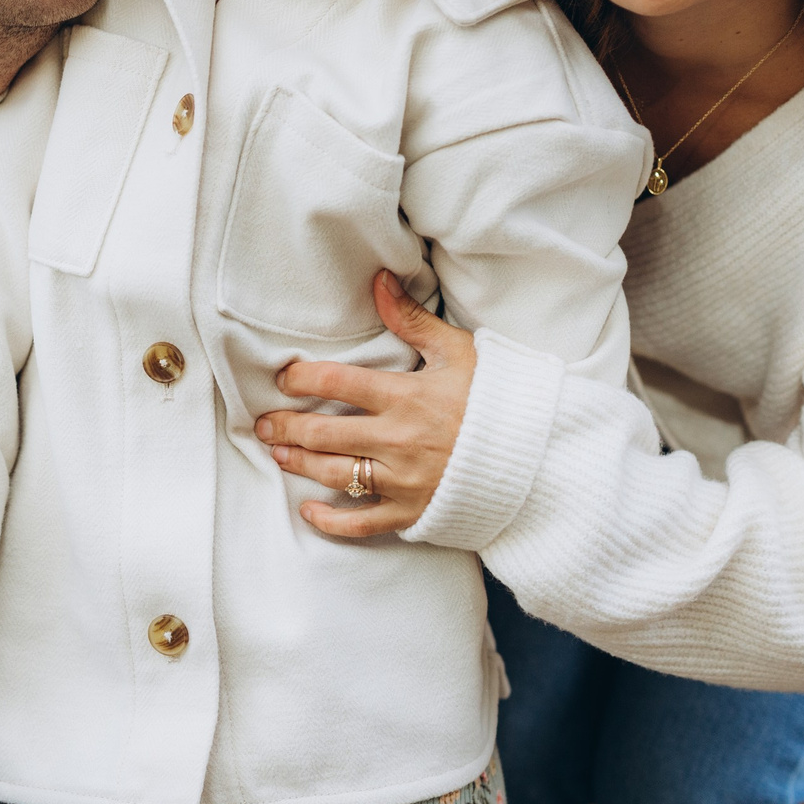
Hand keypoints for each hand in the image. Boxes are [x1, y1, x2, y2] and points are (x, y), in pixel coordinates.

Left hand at [256, 270, 476, 540]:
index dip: (300, 380)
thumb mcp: (458, 351)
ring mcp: (405, 481)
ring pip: (335, 474)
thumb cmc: (498, 398)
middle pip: (323, 434)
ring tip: (278, 454)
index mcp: (406, 396)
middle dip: (286, 428)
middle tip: (263, 424)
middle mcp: (398, 440)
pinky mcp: (414, 513)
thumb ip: (411, 320)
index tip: (284, 378)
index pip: (335, 384)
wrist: (540, 457)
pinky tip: (309, 511)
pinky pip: (362, 522)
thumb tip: (378, 281)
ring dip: (299, 465)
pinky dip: (331, 520)